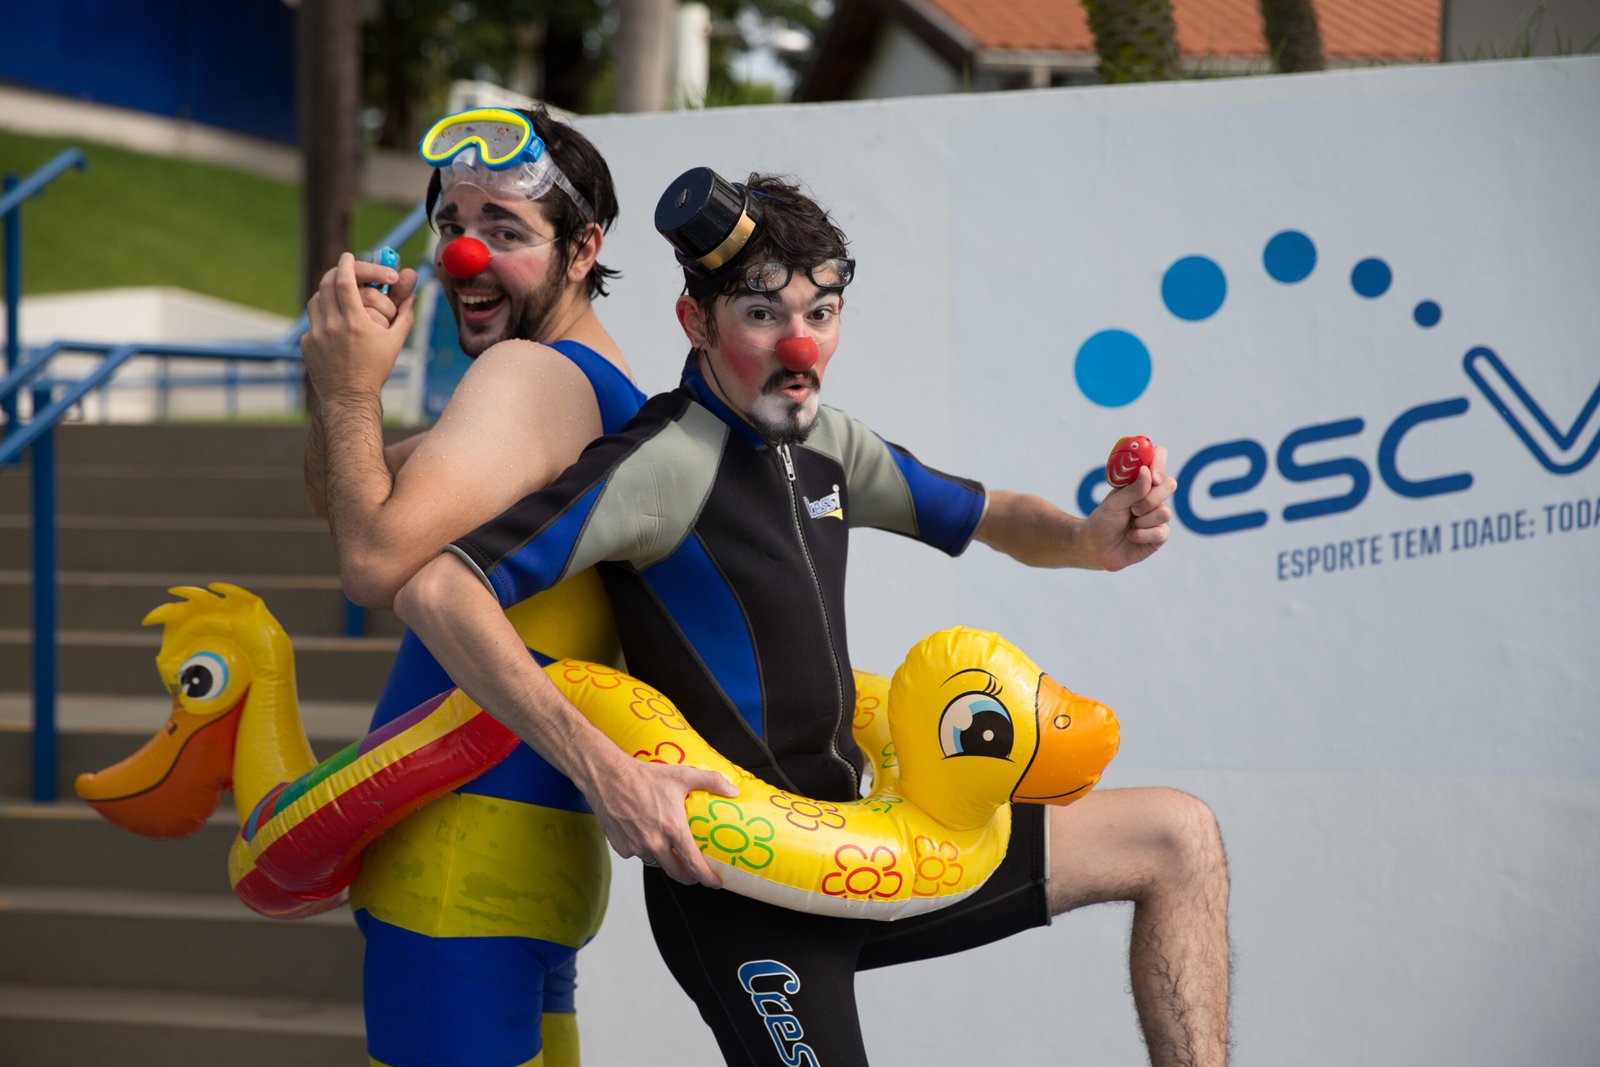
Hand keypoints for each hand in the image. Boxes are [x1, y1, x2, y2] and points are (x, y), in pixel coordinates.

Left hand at [301, 252, 418, 402]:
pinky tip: (335, 322)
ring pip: (316, 299)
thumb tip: (413, 295)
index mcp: (355, 322)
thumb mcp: (395, 342)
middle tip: (345, 269)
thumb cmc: (375, 370)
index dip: (347, 264)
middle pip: (327, 283)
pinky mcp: (306, 343)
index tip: (349, 256)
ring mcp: (315, 334)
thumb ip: (405, 315)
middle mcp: (331, 325)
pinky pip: (312, 320)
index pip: (344, 280)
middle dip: (336, 271)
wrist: (349, 397)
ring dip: (328, 292)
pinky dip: (323, 314)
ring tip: (340, 294)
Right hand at [587, 756, 738, 887]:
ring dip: (665, 859)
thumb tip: (733, 790)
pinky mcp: (621, 848)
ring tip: (669, 847)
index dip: (707, 877)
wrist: (608, 777)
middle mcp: (654, 843)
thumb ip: (711, 782)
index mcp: (673, 829)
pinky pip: (638, 854)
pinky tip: (645, 833)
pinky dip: (644, 849)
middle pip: (676, 873)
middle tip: (696, 874)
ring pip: (656, 862)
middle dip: (689, 877)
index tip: (715, 883)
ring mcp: (636, 848)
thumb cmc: (644, 776)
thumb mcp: (682, 776)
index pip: (693, 863)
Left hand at [1082, 442, 1176, 570]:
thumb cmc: (1103, 520)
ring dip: (1143, 520)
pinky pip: (1161, 532)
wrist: (1096, 547)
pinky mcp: (1160, 535)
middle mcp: (1153, 495)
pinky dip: (1142, 535)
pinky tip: (1132, 536)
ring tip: (1130, 524)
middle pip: (1169, 484)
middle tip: (1133, 509)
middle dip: (1149, 500)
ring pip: (1165, 512)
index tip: (1153, 478)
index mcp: (1141, 481)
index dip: (1159, 463)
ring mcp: (1158, 515)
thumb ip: (1132, 489)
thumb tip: (1147, 471)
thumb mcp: (1114, 502)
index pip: (1158, 458)